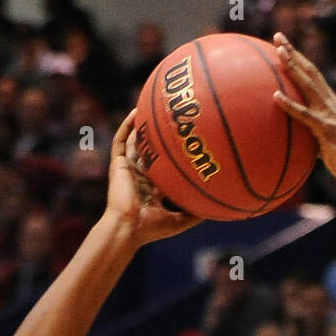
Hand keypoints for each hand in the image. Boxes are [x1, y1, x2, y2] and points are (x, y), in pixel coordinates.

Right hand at [105, 109, 200, 244]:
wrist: (128, 227)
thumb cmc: (151, 229)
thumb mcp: (180, 221)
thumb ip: (196, 213)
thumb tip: (218, 208)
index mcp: (152, 189)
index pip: (164, 168)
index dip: (174, 156)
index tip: (189, 144)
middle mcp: (140, 177)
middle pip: (151, 150)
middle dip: (159, 136)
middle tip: (174, 119)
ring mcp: (128, 169)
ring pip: (135, 142)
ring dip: (142, 126)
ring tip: (152, 106)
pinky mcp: (117, 165)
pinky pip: (120, 140)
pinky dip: (126, 126)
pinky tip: (136, 111)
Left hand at [272, 32, 335, 192]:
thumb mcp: (326, 142)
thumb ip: (312, 134)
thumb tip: (296, 138)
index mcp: (331, 103)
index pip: (314, 75)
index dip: (300, 58)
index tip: (285, 45)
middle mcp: (331, 103)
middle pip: (310, 71)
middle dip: (294, 52)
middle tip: (278, 36)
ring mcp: (329, 114)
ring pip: (308, 85)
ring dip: (293, 67)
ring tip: (278, 52)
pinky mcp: (325, 129)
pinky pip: (304, 115)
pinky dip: (290, 105)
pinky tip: (275, 96)